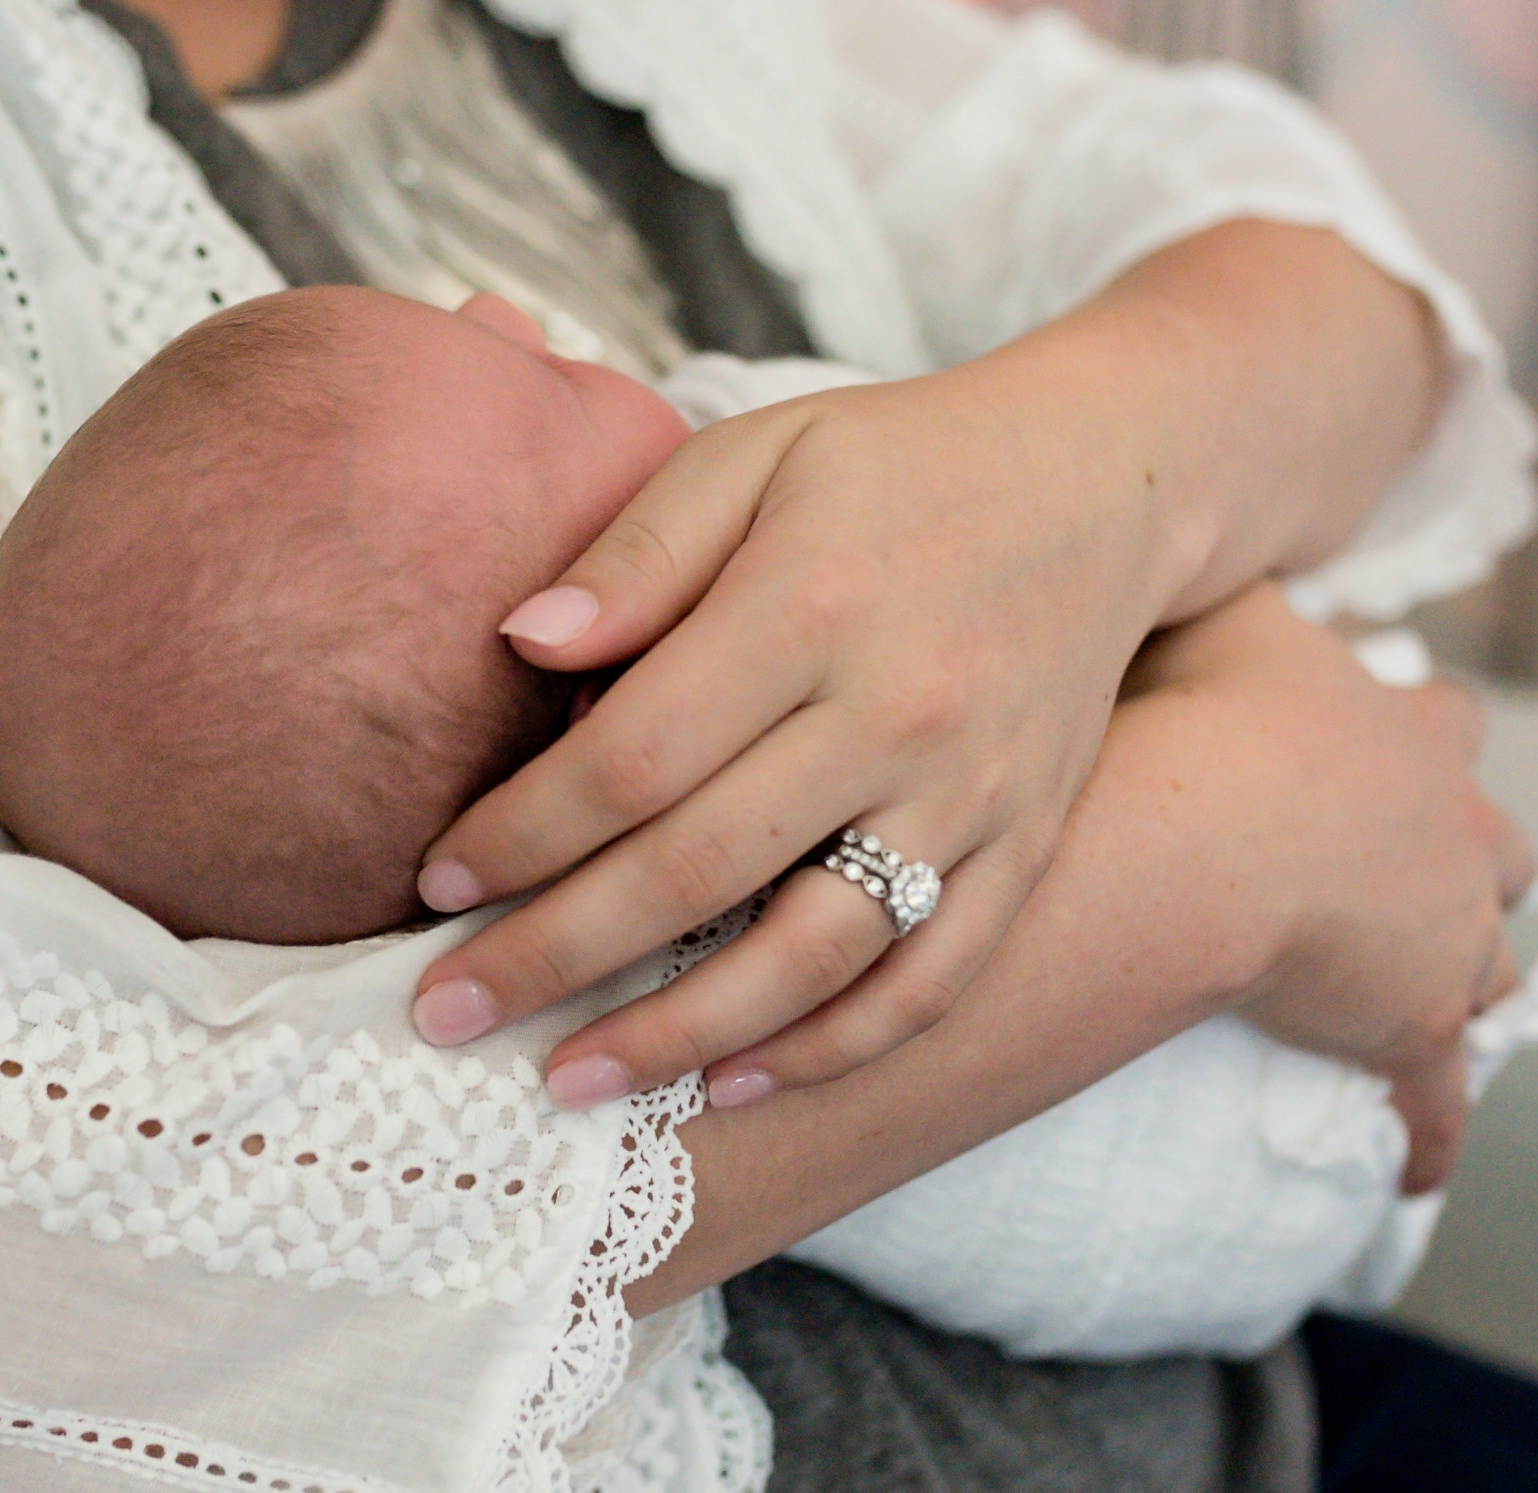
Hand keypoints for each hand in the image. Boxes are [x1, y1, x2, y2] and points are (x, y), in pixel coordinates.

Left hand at [406, 359, 1196, 1108]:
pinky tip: (732, 1081)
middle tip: (445, 1013)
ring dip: (677, 1034)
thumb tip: (520, 645)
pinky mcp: (1024, 845)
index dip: (522, 830)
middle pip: (698, 871)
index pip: (633, 755)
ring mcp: (972, 794)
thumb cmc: (894, 463)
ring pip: (812, 955)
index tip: (435, 879)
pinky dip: (832, 1048)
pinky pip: (930, 979)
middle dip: (555, 956)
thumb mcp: (757, 453)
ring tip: (566, 1084)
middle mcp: (897, 713)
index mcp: (810, 604)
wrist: (1102, 481)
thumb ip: (639, 549)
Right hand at [1125, 586, 1537, 1191]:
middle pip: (1498, 847)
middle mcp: (1455, 828)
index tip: (1387, 746)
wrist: (1201, 834)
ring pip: (1493, 964)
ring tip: (1443, 1001)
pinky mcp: (1420, 1025)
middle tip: (1421, 879)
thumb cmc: (1200, 716)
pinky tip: (1419, 1166)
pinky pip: (1440, 1096)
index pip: (1444, 723)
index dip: (1421, 737)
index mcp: (1411, 733)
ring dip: (1472, 979)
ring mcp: (1447, 933)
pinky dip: (1434, 1130)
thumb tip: (1189, 530)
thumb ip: (1219, 574)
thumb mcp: (1214, 609)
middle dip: (1472, 859)